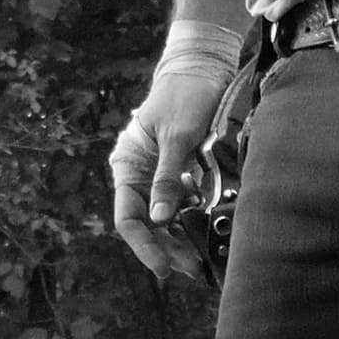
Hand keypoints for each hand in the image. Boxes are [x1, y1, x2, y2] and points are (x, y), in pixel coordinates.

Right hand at [110, 56, 234, 282]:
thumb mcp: (177, 137)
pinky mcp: (183, 173)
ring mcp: (162, 176)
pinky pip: (185, 205)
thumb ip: (168, 178)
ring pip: (168, 220)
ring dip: (183, 241)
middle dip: (169, 250)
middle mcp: (141, 176)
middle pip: (149, 225)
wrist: (203, 67)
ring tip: (202, 262)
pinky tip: (210, 235)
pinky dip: (195, 222)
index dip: (144, 246)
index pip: (128, 218)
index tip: (163, 268)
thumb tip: (161, 219)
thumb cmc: (184, 95)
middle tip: (193, 271)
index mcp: (128, 167)